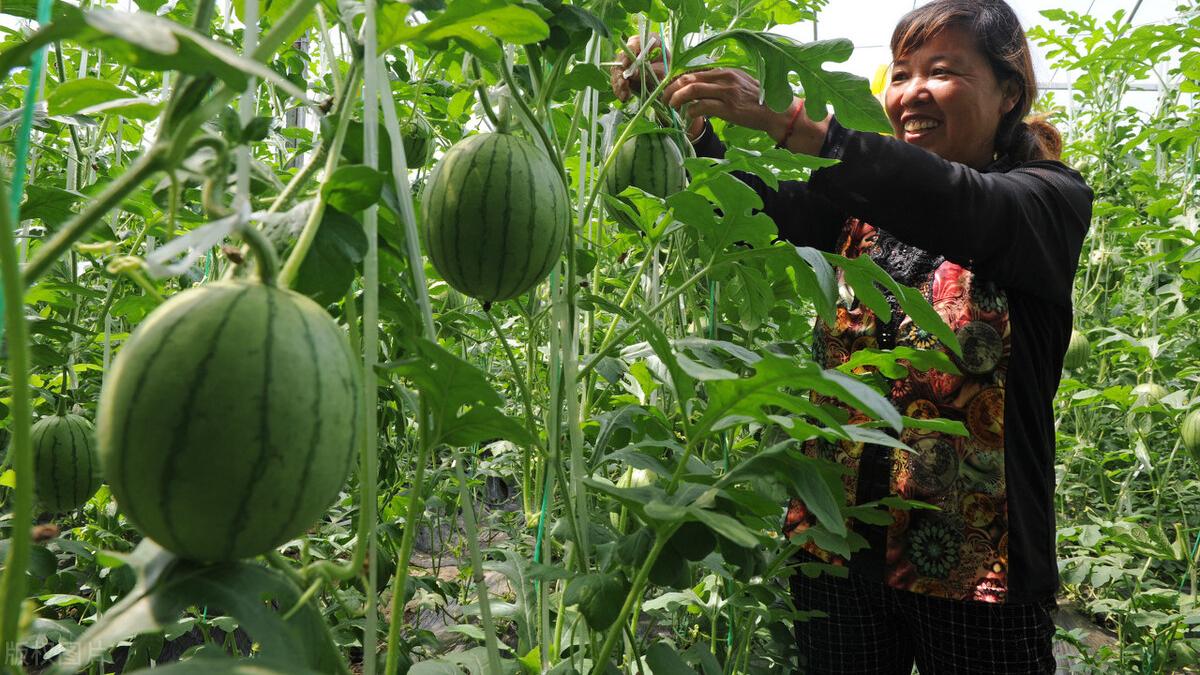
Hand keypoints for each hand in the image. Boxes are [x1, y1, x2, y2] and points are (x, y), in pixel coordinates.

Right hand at [610, 35, 666, 102]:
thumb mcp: (664, 68)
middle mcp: (633, 50)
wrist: (670, 76)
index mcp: (646, 41)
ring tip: (625, 94)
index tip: (626, 64)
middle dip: (621, 73)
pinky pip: (618, 81)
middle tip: (624, 83)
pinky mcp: (624, 74)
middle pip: (621, 59)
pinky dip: (620, 90)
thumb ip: (650, 70)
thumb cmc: (669, 68)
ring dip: (619, 84)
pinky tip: (624, 97)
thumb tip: (633, 74)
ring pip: (617, 71)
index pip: (633, 44)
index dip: (628, 54)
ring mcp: (627, 62)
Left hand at [663, 68, 829, 153]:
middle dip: (671, 88)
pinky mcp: (728, 107)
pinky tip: (689, 118)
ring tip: (671, 108)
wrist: (777, 113)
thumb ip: (720, 84)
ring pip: (692, 90)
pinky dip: (691, 113)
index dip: (678, 80)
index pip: (694, 70)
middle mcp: (724, 77)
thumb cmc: (757, 102)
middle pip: (689, 77)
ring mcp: (726, 91)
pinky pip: (701, 107)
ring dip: (676, 99)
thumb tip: (699, 90)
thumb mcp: (738, 85)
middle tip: (664, 99)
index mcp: (725, 70)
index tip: (669, 89)